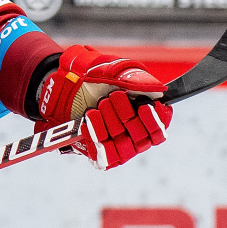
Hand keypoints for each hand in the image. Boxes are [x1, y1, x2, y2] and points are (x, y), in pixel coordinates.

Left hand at [34, 45, 172, 170]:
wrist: (65, 85)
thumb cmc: (96, 77)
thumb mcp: (117, 71)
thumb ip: (139, 81)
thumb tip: (161, 91)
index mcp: (143, 118)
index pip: (158, 130)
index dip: (155, 120)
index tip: (145, 106)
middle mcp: (133, 135)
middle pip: (141, 137)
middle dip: (126, 115)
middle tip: (111, 97)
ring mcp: (116, 146)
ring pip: (124, 147)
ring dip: (111, 125)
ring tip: (98, 107)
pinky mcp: (99, 153)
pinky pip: (104, 156)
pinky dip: (97, 138)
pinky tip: (89, 121)